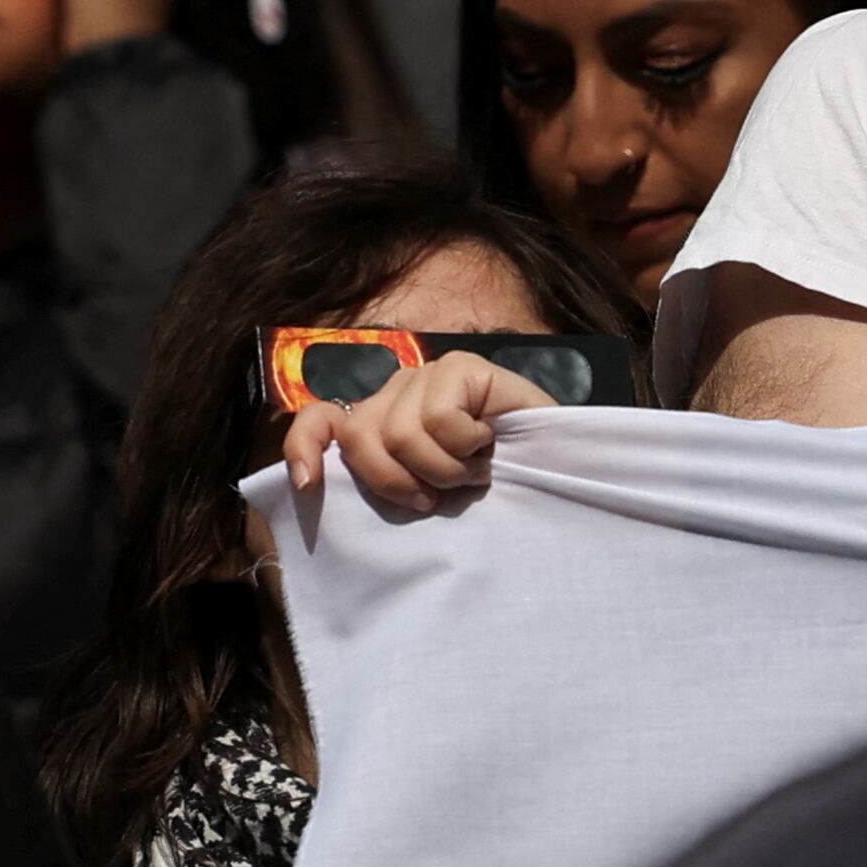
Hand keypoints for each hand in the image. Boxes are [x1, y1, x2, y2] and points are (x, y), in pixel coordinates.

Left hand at [281, 350, 553, 514]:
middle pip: (360, 437)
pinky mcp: (463, 369)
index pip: (321, 421)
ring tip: (474, 474)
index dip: (305, 447)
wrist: (561, 475)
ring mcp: (430, 376)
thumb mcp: (427, 495)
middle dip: (399, 482)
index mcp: (380, 420)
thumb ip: (383, 481)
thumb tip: (318, 485)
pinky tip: (488, 444)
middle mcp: (397, 391)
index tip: (310, 485)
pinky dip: (465, 446)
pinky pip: (439, 418)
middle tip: (439, 497)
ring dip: (444, 469)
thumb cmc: (493, 496)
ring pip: (400, 433)